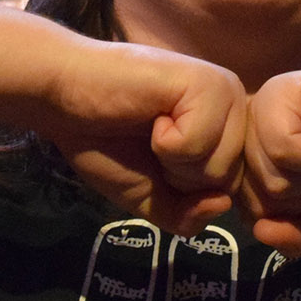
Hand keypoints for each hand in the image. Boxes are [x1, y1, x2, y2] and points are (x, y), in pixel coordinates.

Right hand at [35, 40, 247, 235]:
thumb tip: (222, 203)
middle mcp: (235, 109)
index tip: (156, 160)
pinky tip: (151, 115)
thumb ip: (188, 217)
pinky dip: (165, 143)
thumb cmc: (107, 144)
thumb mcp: (151, 198)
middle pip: (226, 181)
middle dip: (179, 178)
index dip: (184, 192)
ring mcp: (225, 93)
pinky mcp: (207, 83)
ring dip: (172, 162)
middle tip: (150, 142)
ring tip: (150, 128)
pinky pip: (198, 145)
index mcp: (227, 132)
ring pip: (217, 166)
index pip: (229, 192)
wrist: (65, 101)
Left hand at [240, 69, 300, 255]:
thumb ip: (291, 239)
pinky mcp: (280, 92)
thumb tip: (259, 231)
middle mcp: (252, 131)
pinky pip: (277, 148)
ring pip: (262, 174)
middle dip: (299, 198)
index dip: (290, 216)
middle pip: (248, 194)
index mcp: (259, 159)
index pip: (245, 209)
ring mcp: (263, 109)